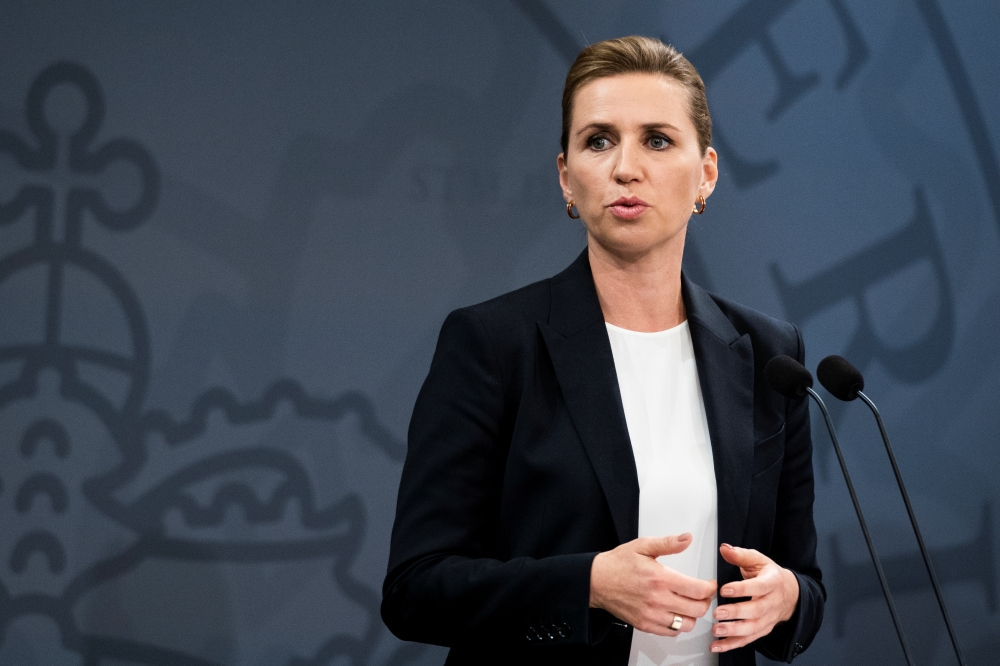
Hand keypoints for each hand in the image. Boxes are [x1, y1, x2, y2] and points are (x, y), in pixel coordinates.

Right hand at [590, 533, 716, 635]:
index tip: (709, 584)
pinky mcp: (645, 625)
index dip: (710, 588)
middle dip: (705, 601)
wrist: (596, 581)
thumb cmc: (618, 563)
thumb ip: (668, 543)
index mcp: (660, 578)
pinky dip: (677, 625)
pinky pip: (671, 632)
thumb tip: (686, 538)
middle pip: (697, 609)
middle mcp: (658, 599)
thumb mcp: (642, 546)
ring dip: (692, 615)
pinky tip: (674, 613)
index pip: (698, 590)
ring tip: (688, 604)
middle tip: (702, 594)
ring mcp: (651, 615)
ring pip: (687, 624)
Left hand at [710, 543, 799, 652]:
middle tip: (718, 613)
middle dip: (736, 613)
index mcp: (772, 582)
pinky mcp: (762, 630)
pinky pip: (748, 639)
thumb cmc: (768, 575)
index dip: (742, 589)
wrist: (789, 593)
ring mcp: (768, 618)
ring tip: (717, 630)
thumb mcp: (757, 560)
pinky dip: (732, 644)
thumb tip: (725, 548)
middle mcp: (772, 602)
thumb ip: (740, 555)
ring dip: (734, 631)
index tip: (724, 590)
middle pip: (756, 610)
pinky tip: (718, 645)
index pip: (758, 587)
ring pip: (753, 628)